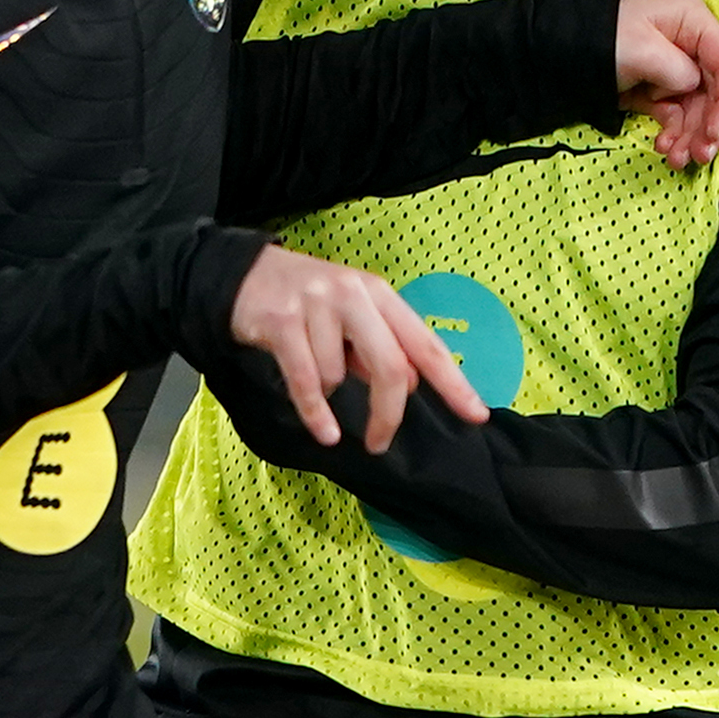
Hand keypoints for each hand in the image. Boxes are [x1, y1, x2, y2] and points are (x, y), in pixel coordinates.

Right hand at [228, 246, 489, 452]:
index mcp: (379, 294)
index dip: (453, 382)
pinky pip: (306, 381)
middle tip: (379, 443)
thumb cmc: (306, 303)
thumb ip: (380, 348)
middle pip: (390, 366)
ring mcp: (316, 305)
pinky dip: (315, 413)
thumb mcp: (351, 318)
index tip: (476, 414)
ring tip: (311, 370)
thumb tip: (409, 384)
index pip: (426, 344)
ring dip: (328, 392)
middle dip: (388, 413)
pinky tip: (324, 432)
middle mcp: (353, 294)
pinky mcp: (281, 321)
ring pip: (337, 376)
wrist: (242, 275)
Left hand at [616, 0, 718, 169]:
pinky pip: (676, 116)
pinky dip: (674, 134)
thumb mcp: (641, 49)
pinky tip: (663, 148)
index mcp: (693, 22)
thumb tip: (693, 86)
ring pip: (698, 110)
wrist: (558, 52)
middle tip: (699, 156)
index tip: (715, 130)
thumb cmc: (601, 39)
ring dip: (691, 137)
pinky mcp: (659, 89)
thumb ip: (677, 69)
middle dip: (708, 127)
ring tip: (676, 159)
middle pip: (716, 92)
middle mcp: (691, 44)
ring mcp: (676, 69)